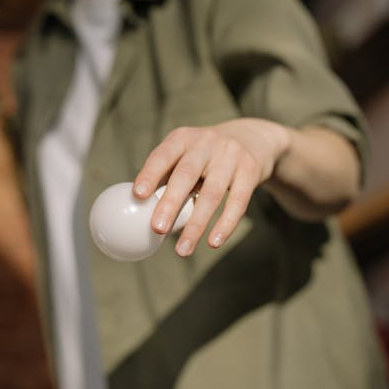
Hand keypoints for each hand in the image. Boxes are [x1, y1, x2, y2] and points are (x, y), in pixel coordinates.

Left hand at [133, 118, 289, 256]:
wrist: (251, 139)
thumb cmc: (204, 156)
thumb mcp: (184, 155)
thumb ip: (164, 178)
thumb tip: (138, 213)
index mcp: (182, 139)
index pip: (163, 156)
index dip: (150, 174)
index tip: (138, 195)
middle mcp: (206, 143)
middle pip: (186, 175)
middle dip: (170, 203)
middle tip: (157, 229)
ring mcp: (230, 156)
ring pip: (212, 194)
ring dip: (196, 225)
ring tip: (182, 250)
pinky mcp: (249, 172)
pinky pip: (237, 202)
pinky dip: (225, 225)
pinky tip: (213, 243)